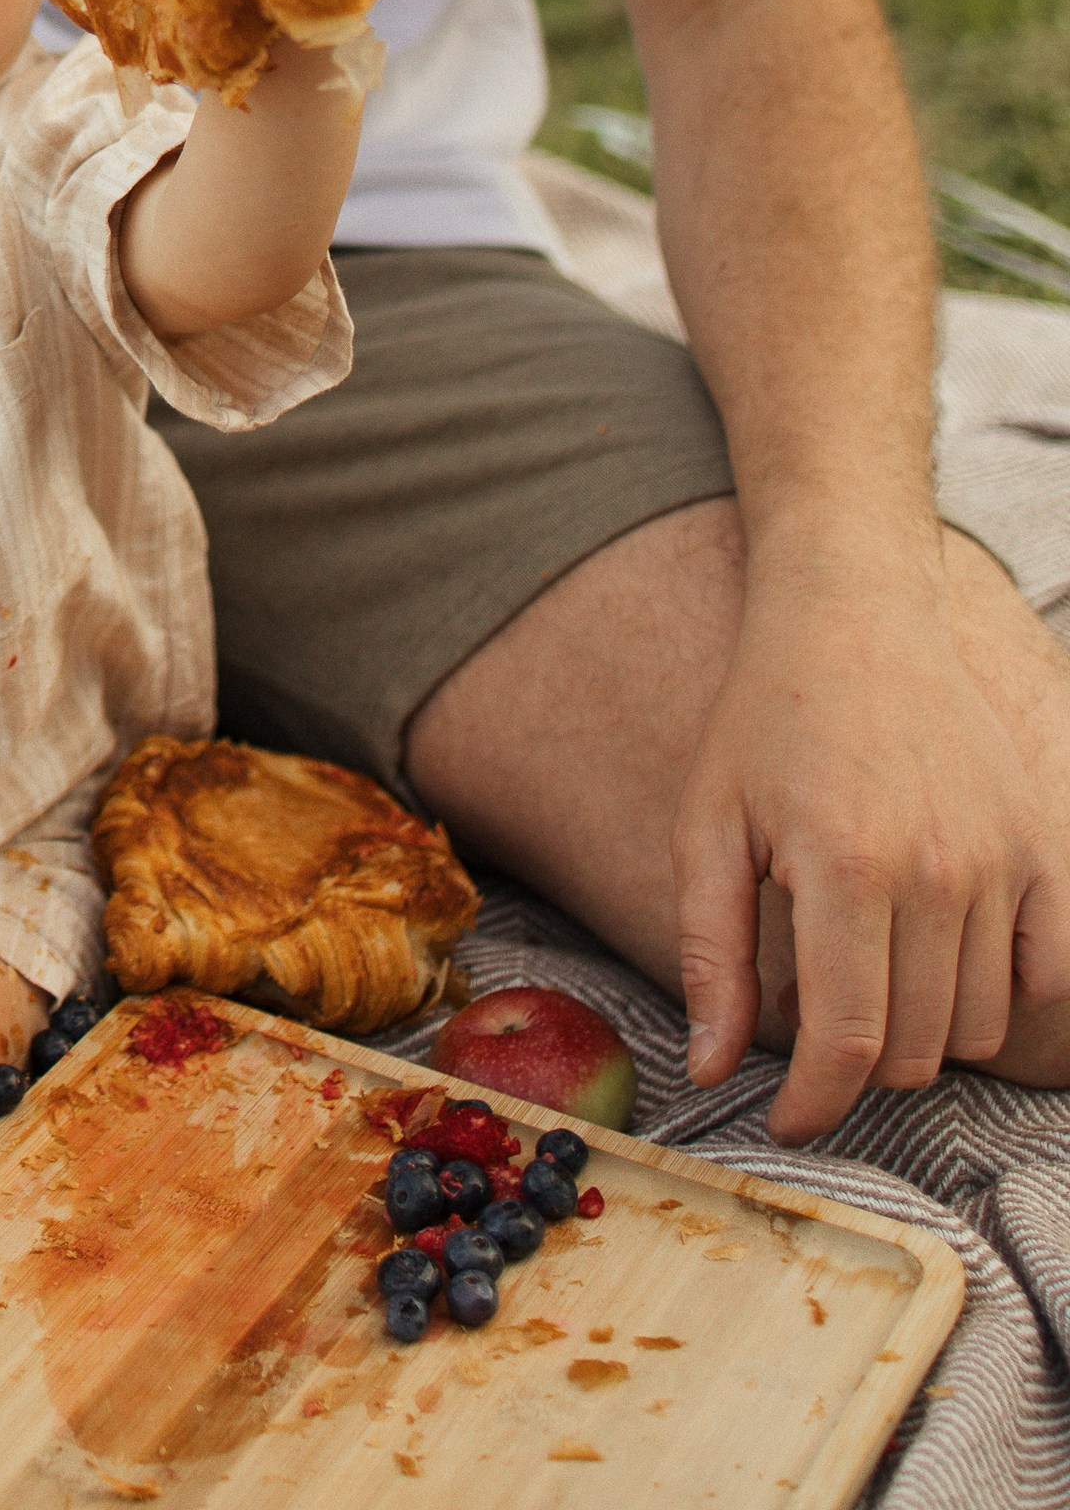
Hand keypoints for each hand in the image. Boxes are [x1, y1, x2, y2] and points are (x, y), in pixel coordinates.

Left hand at [675, 547, 1069, 1139]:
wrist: (856, 620)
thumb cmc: (766, 722)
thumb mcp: (706, 825)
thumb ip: (710, 954)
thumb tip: (710, 1069)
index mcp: (844, 866)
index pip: (848, 1041)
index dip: (815, 1105)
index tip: (787, 1123)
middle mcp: (937, 871)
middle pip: (914, 1047)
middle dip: (855, 1063)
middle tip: (811, 1008)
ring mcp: (1002, 860)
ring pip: (977, 1024)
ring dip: (920, 1027)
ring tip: (864, 962)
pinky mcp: (1042, 848)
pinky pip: (1045, 976)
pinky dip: (1000, 992)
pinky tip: (941, 954)